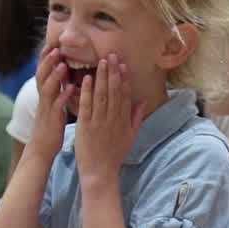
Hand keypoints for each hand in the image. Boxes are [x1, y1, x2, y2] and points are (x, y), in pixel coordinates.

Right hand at [28, 46, 72, 162]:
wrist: (42, 148)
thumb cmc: (51, 125)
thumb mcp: (52, 105)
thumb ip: (56, 91)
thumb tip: (64, 77)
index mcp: (44, 94)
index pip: (42, 71)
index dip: (45, 58)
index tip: (52, 44)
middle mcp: (43, 98)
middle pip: (42, 76)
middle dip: (48, 62)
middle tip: (56, 48)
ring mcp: (46, 108)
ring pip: (47, 89)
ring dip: (54, 76)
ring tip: (63, 65)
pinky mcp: (52, 119)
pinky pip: (57, 106)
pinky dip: (63, 96)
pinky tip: (71, 89)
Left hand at [72, 56, 141, 183]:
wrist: (101, 172)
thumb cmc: (115, 155)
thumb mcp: (131, 136)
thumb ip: (136, 117)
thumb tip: (142, 101)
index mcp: (123, 120)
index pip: (124, 94)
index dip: (124, 78)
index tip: (123, 64)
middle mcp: (113, 118)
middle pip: (114, 91)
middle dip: (113, 72)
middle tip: (111, 55)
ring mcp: (99, 121)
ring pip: (101, 95)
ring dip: (101, 77)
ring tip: (101, 62)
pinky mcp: (86, 125)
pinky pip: (87, 105)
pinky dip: (87, 91)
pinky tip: (87, 79)